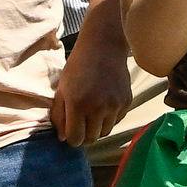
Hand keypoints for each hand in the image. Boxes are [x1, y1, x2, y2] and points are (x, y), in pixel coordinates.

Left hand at [50, 28, 134, 145]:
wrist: (103, 48)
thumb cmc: (77, 67)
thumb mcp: (62, 89)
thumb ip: (59, 115)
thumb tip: (62, 138)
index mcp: (78, 104)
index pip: (75, 139)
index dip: (71, 139)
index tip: (69, 132)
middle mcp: (98, 108)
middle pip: (91, 139)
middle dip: (84, 135)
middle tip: (80, 124)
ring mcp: (115, 106)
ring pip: (105, 132)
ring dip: (97, 128)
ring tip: (91, 113)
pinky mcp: (127, 102)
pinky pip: (116, 121)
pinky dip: (108, 119)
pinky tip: (103, 104)